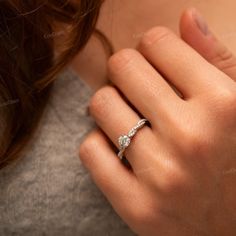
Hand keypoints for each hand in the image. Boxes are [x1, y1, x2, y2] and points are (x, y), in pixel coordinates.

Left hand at [79, 9, 235, 235]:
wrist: (234, 225)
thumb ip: (215, 58)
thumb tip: (186, 16)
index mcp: (224, 105)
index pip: (157, 42)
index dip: (153, 48)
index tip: (156, 62)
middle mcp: (192, 139)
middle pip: (122, 67)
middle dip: (127, 71)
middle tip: (138, 87)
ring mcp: (162, 177)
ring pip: (100, 104)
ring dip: (111, 105)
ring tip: (130, 118)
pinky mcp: (137, 207)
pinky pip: (90, 149)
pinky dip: (98, 141)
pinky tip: (119, 147)